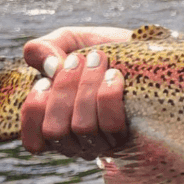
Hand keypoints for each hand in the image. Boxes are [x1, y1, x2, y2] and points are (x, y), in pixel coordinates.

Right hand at [19, 27, 131, 158]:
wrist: (149, 51)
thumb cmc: (103, 51)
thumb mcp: (68, 42)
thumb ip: (42, 49)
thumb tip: (50, 67)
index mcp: (59, 124)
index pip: (34, 141)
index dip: (34, 112)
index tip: (44, 81)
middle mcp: (79, 141)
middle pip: (55, 130)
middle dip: (63, 90)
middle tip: (77, 59)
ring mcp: (106, 141)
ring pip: (83, 127)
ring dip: (86, 88)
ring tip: (97, 59)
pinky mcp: (132, 133)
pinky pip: (112, 124)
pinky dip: (108, 96)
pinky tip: (115, 75)